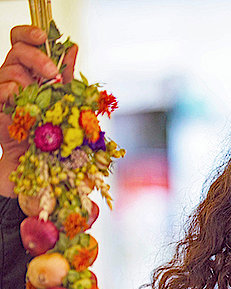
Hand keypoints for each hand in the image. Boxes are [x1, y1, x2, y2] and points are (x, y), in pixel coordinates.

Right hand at [0, 25, 76, 196]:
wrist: (43, 161)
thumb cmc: (56, 131)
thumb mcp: (67, 99)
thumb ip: (67, 73)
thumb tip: (72, 46)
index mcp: (31, 71)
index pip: (22, 41)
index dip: (30, 33)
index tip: (44, 35)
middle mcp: (15, 76)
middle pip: (18, 50)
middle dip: (38, 57)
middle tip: (53, 74)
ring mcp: (4, 90)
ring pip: (9, 69)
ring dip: (30, 80)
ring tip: (44, 96)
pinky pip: (1, 89)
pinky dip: (12, 92)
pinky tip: (22, 100)